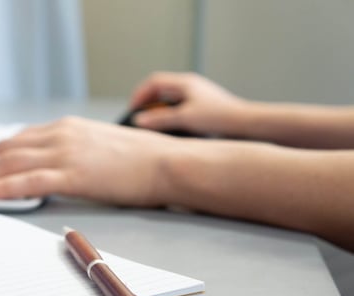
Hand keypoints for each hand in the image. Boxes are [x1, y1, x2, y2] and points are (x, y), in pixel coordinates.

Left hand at [0, 117, 180, 205]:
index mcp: (67, 127)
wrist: (166, 162)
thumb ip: (72, 149)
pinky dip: (2, 188)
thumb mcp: (99, 144)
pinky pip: (27, 181)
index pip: (18, 138)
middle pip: (7, 148)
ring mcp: (66, 153)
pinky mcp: (73, 174)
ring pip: (11, 162)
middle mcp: (61, 134)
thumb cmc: (140, 158)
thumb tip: (52, 163)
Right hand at [130, 72, 247, 135]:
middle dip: (148, 103)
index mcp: (185, 82)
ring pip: (170, 100)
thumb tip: (139, 121)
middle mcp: (191, 85)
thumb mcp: (185, 118)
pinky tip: (171, 130)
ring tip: (153, 125)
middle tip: (140, 118)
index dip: (140, 95)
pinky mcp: (203, 107)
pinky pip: (180, 108)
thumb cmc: (219, 117)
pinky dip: (170, 117)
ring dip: (159, 111)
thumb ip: (160, 120)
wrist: (247, 124)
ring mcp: (197, 95)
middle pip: (160, 89)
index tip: (132, 110)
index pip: (153, 81)